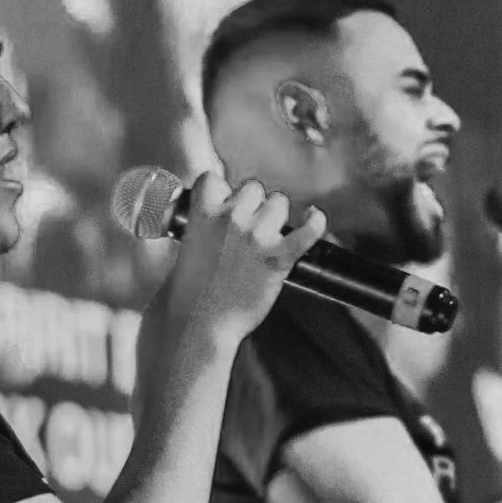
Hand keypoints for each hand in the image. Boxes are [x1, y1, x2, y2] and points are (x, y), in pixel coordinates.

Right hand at [178, 172, 325, 342]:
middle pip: (252, 188)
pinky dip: (316, 221)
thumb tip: (223, 214)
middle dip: (252, 205)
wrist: (199, 324)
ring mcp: (256, 237)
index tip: (223, 203)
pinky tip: (313, 217)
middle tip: (246, 230)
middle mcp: (230, 219)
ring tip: (268, 236)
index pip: (214, 178)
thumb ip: (203, 225)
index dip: (221, 191)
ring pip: (278, 202)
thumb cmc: (189, 294)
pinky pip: (309, 230)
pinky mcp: (277, 258)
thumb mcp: (186, 247)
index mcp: (202, 214)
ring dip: (275, 216)